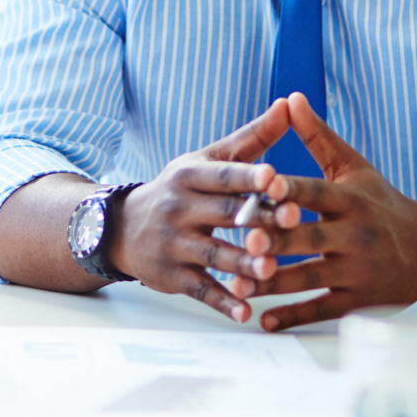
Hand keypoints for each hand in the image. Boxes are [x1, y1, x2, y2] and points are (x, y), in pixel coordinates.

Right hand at [107, 99, 303, 323]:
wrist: (123, 228)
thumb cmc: (181, 190)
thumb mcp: (207, 160)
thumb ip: (251, 138)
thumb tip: (289, 104)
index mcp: (189, 175)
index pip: (222, 174)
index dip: (248, 175)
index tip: (274, 175)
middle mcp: (178, 208)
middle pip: (223, 214)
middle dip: (257, 218)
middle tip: (293, 220)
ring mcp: (173, 244)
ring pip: (212, 255)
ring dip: (242, 263)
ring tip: (272, 271)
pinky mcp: (171, 276)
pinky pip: (200, 289)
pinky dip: (223, 301)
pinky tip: (247, 312)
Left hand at [229, 93, 416, 329]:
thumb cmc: (380, 203)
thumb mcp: (353, 167)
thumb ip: (318, 136)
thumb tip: (291, 98)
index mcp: (350, 199)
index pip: (316, 191)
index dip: (290, 188)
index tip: (263, 184)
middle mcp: (356, 235)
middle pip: (309, 237)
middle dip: (276, 240)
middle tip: (242, 240)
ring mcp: (358, 270)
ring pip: (310, 277)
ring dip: (274, 281)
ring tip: (239, 284)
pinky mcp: (358, 300)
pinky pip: (321, 308)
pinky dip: (293, 315)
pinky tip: (264, 320)